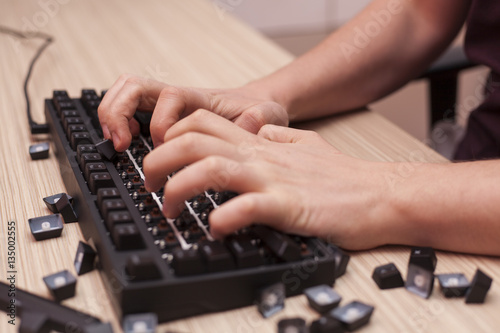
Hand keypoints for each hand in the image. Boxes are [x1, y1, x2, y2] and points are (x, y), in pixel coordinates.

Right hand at [98, 74, 287, 150]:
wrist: (256, 105)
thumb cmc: (259, 110)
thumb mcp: (269, 116)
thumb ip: (260, 122)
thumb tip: (244, 131)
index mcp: (200, 99)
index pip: (169, 97)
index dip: (160, 122)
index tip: (163, 146)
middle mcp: (179, 97)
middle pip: (133, 85)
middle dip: (118, 113)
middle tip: (120, 144)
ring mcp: (167, 104)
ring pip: (126, 92)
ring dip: (112, 115)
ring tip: (117, 143)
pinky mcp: (163, 113)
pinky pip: (130, 106)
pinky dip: (119, 121)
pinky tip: (128, 141)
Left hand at [142, 110, 396, 249]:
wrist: (379, 195)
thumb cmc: (343, 176)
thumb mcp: (305, 144)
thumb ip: (277, 136)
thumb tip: (256, 131)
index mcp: (260, 144)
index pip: (202, 122)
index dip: (171, 137)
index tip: (162, 160)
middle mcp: (261, 156)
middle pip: (194, 141)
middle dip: (158, 161)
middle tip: (150, 186)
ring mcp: (273, 179)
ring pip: (211, 168)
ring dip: (178, 188)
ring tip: (168, 210)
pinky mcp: (289, 207)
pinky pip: (247, 206)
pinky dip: (223, 216)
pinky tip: (214, 227)